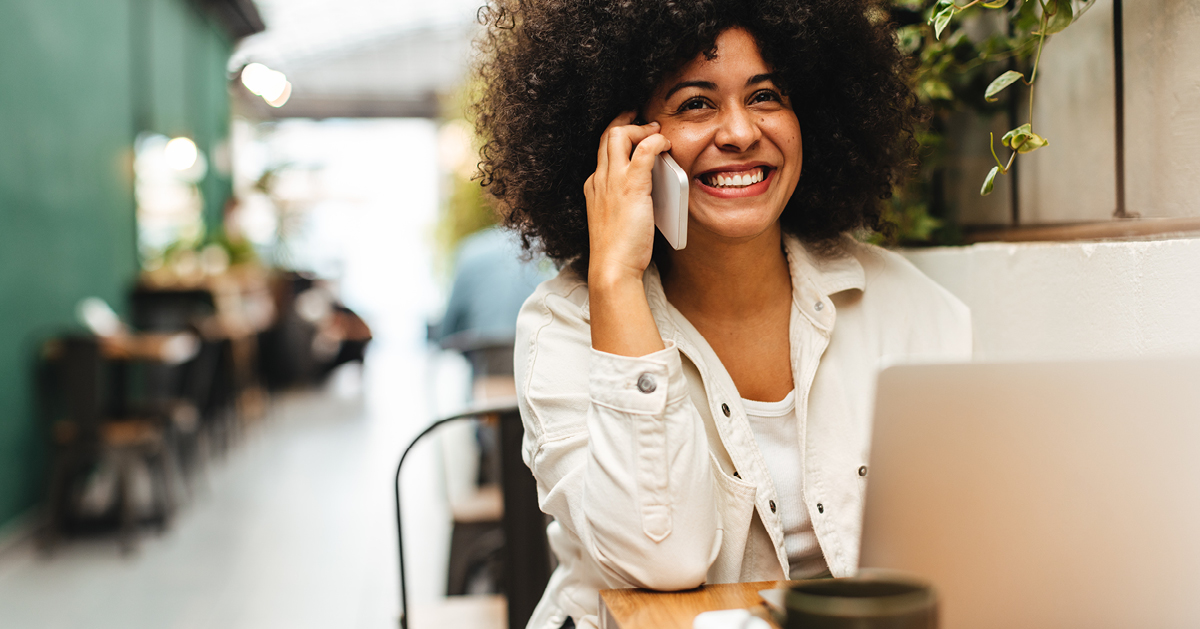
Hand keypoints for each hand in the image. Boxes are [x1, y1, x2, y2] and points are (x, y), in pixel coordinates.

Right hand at [584, 112, 671, 284]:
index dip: (618, 137)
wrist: (612, 267)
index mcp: (594, 187)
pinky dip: (655, 141)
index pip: (602, 152)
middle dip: (625, 121)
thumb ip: (627, 200)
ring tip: (656, 130)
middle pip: (606, 136)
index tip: (633, 134)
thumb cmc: (619, 251)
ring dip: (639, 127)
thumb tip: (649, 188)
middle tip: (643, 119)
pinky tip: (665, 144)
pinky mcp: (630, 186)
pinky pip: (642, 150)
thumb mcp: (618, 220)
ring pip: (617, 135)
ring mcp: (612, 181)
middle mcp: (599, 179)